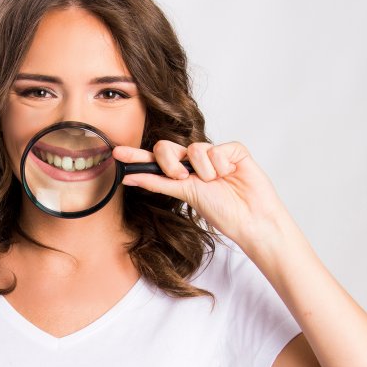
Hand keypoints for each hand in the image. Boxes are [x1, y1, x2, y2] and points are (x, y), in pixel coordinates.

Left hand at [112, 140, 292, 247]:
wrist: (251, 219)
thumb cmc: (223, 212)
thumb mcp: (186, 194)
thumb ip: (158, 182)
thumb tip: (128, 177)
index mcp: (182, 173)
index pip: (155, 160)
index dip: (137, 155)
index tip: (116, 153)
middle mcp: (196, 162)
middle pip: (169, 146)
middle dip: (170, 161)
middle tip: (181, 177)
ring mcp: (215, 155)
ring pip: (195, 148)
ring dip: (203, 169)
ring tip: (215, 181)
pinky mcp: (234, 151)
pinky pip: (217, 148)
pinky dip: (221, 164)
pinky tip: (230, 173)